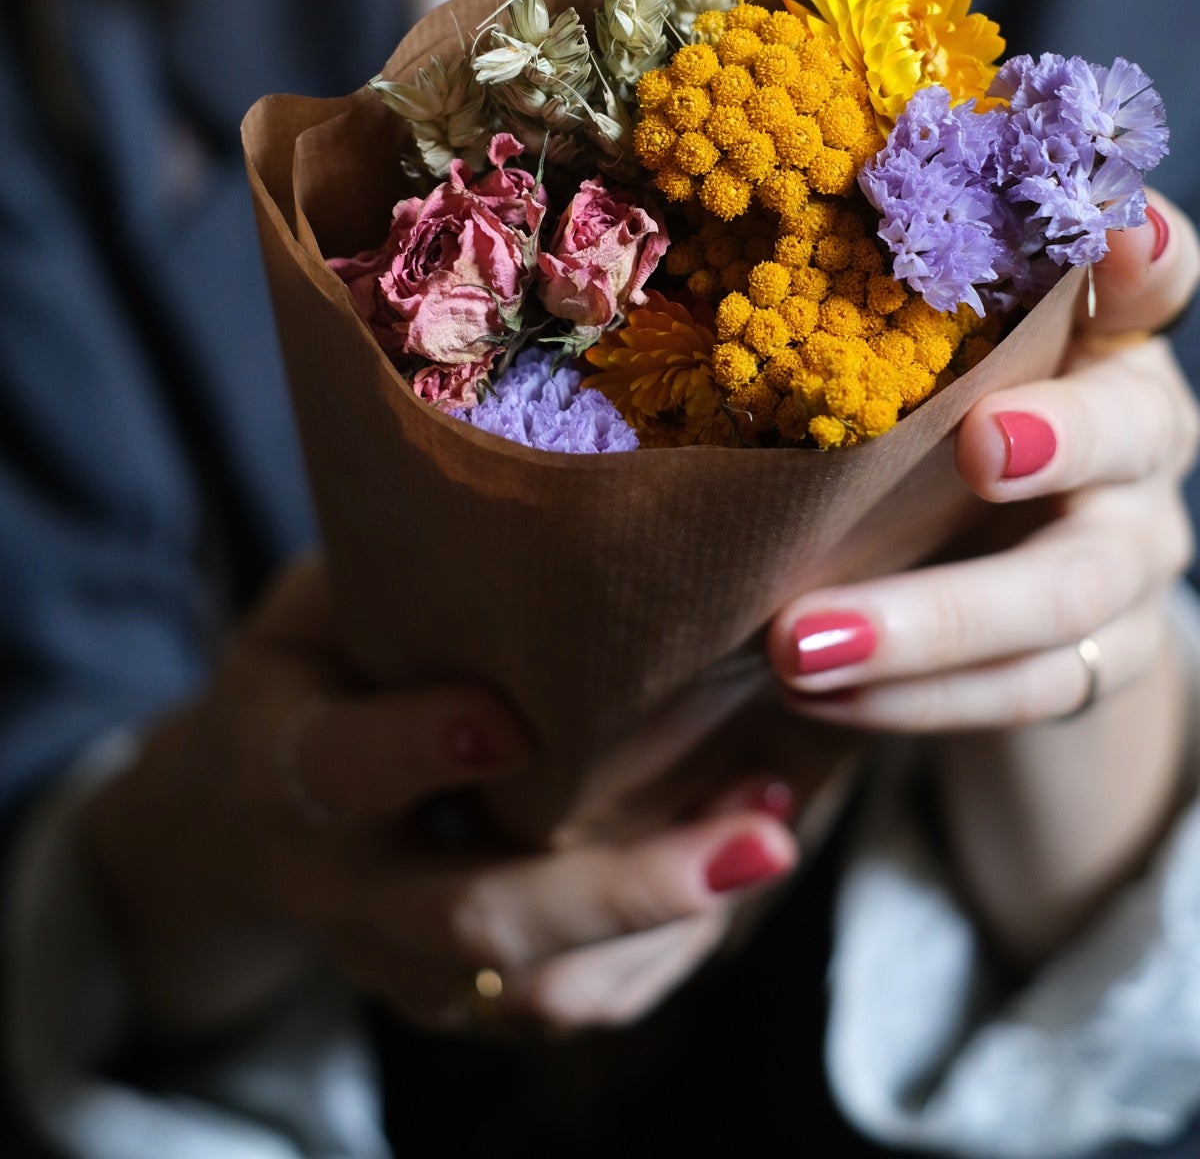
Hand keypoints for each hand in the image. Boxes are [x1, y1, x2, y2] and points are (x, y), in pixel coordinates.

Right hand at [86, 559, 797, 1038]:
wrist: (249, 810)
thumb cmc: (313, 661)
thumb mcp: (320, 600)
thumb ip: (393, 572)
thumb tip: (514, 461)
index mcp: (285, 769)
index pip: (344, 768)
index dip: (420, 746)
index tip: (514, 719)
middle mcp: (338, 886)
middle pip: (470, 913)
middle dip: (615, 885)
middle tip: (756, 833)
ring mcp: (398, 957)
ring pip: (534, 982)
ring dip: (664, 921)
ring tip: (773, 838)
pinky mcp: (461, 994)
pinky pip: (565, 1002)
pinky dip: (661, 951)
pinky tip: (744, 868)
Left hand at [766, 190, 1199, 731]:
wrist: (1009, 594)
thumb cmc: (936, 433)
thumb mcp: (928, 370)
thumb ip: (896, 324)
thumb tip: (747, 252)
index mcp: (1103, 338)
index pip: (1154, 276)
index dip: (1146, 253)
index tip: (1119, 234)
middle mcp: (1143, 432)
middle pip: (1128, 430)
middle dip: (1057, 437)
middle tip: (978, 445)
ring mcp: (1137, 553)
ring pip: (1066, 590)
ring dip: (932, 622)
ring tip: (800, 644)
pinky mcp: (1113, 658)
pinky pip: (1027, 688)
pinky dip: (919, 696)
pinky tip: (827, 692)